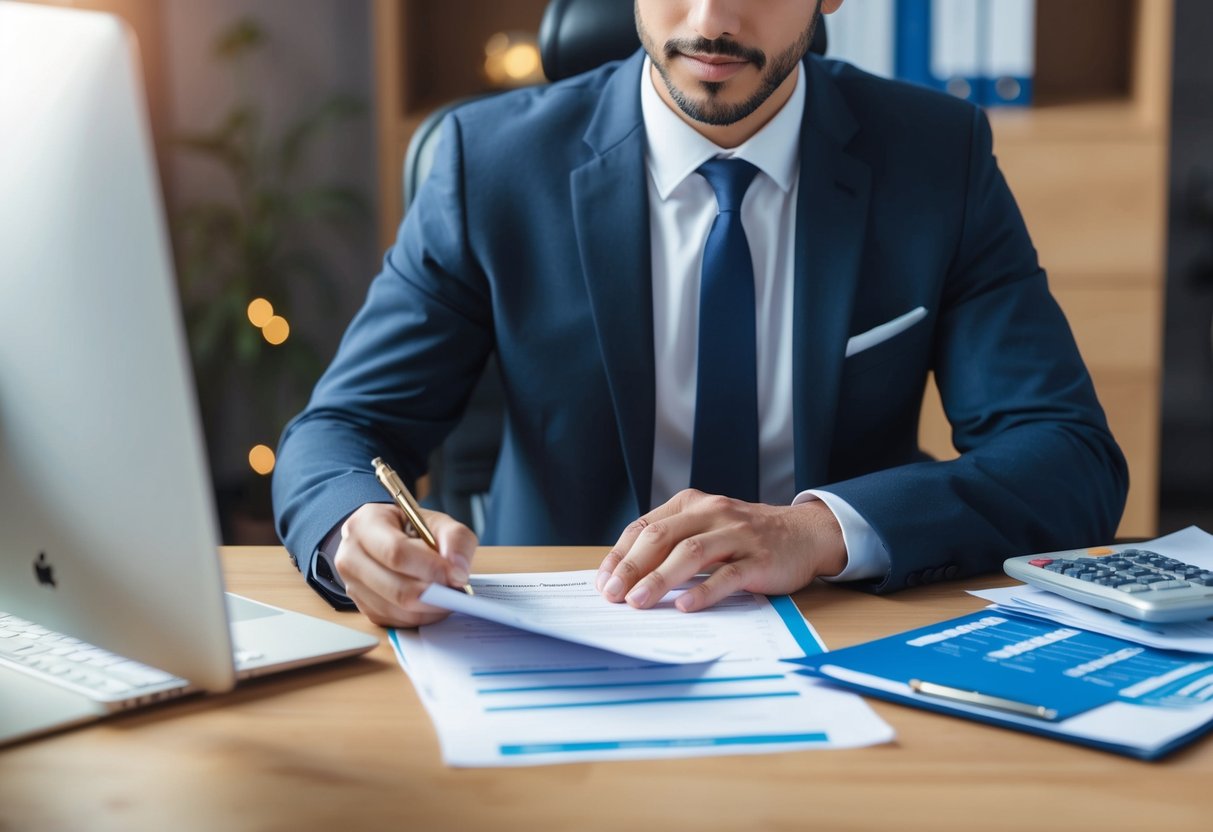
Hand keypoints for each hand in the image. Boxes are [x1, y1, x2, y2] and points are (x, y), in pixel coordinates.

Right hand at [333, 502, 476, 627]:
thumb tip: (458, 571)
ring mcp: (353, 586)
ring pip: (398, 610)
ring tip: (448, 595)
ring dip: (430, 608)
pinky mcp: (363, 608)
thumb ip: (455, 538)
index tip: (457, 575)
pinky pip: (396, 621)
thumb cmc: (409, 529)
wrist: (385, 538)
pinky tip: (432, 603)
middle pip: (397, 588)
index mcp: (364, 525)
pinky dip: (421, 616)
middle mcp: (350, 556)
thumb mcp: (436, 521)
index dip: (431, 568)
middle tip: (457, 591)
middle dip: (434, 594)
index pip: (396, 553)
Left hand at [594, 489, 846, 612]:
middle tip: (612, 594)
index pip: (645, 527)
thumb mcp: (707, 527)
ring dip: (660, 579)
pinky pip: (728, 574)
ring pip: (691, 553)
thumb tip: (628, 577)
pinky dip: (705, 590)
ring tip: (638, 601)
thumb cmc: (746, 536)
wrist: (805, 533)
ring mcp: (737, 535)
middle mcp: (712, 513)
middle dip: (632, 567)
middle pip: (662, 537)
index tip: (604, 581)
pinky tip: (686, 606)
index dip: (620, 555)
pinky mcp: (760, 559)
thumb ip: (673, 543)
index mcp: (692, 504)